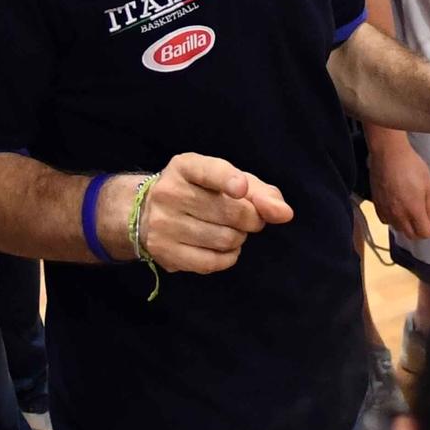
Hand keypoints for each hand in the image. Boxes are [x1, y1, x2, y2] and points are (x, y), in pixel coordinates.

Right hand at [134, 153, 294, 274]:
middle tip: (249, 219)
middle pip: (231, 212)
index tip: (241, 188)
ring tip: (230, 231)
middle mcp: (169, 192)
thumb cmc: (200, 192)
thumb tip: (284, 213)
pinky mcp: (164, 252)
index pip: (209, 171)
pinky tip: (223, 248)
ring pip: (225, 239)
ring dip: (239, 238)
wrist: (145, 214)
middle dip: (252, 219)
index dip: (228, 180)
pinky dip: (228, 257)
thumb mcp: (227, 180)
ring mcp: (163, 224)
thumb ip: (261, 192)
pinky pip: (212, 262)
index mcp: (185, 167)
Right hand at [367, 133, 429, 240]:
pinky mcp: (377, 205)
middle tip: (425, 219)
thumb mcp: (429, 186)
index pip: (424, 233)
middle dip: (420, 231)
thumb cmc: (411, 166)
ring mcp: (386, 210)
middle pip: (411, 235)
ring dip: (407, 226)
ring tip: (411, 213)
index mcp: (414, 210)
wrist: (389, 155)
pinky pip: (385, 220)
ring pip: (398, 229)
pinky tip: (397, 209)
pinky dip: (393, 220)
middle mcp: (398, 214)